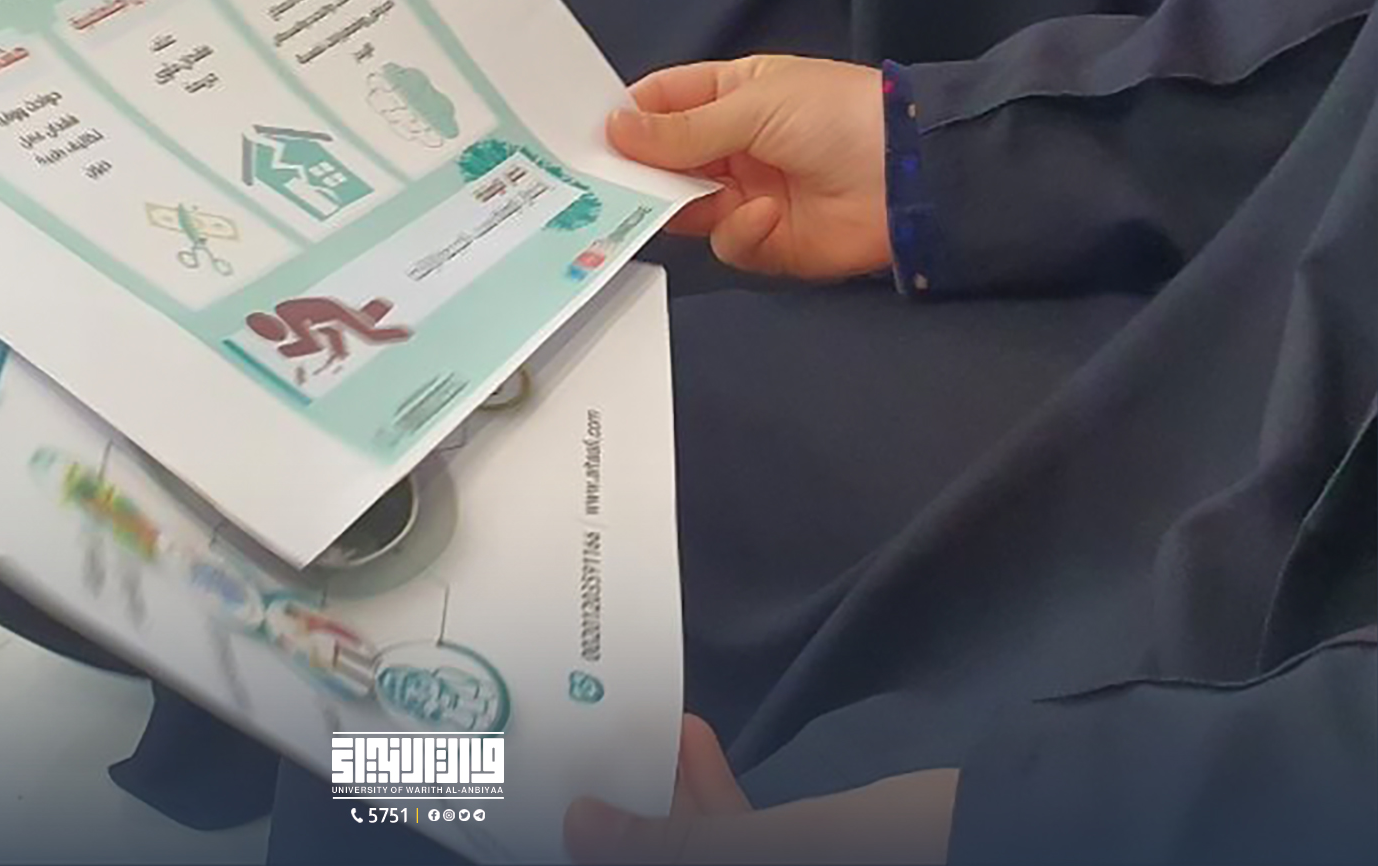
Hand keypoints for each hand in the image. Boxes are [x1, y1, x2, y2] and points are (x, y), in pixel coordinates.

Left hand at [565, 716, 957, 863]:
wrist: (1017, 832)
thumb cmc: (897, 850)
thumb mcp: (775, 849)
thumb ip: (677, 845)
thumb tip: (581, 828)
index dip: (606, 850)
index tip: (565, 807)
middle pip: (668, 860)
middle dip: (630, 823)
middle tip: (597, 758)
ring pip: (702, 851)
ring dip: (670, 797)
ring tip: (652, 730)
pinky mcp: (814, 863)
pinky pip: (742, 841)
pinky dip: (715, 794)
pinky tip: (697, 739)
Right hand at [608, 56, 889, 278]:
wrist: (910, 172)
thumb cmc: (837, 115)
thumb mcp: (753, 106)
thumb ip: (680, 129)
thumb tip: (615, 129)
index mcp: (731, 94)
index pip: (663, 103)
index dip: (627, 118)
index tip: (586, 135)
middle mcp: (733, 145)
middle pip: (664, 162)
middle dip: (638, 171)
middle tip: (601, 182)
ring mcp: (747, 192)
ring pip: (684, 207)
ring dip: (680, 204)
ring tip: (678, 199)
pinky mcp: (768, 239)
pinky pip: (727, 241)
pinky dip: (738, 230)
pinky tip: (763, 213)